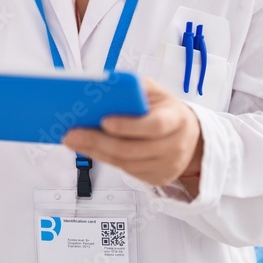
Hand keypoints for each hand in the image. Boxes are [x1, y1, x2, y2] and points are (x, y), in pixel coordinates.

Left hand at [62, 77, 203, 189]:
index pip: (154, 125)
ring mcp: (167, 166)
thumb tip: (108, 84)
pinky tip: (87, 149)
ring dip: (95, 152)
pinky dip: (104, 159)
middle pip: (132, 150)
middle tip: (72, 134)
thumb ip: (138, 87)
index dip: (129, 125)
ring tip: (73, 140)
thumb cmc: (167, 110)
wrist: (190, 136)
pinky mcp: (157, 178)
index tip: (103, 121)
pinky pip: (127, 171)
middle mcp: (175, 146)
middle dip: (98, 142)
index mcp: (177, 119)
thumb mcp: (158, 92)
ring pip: (125, 164)